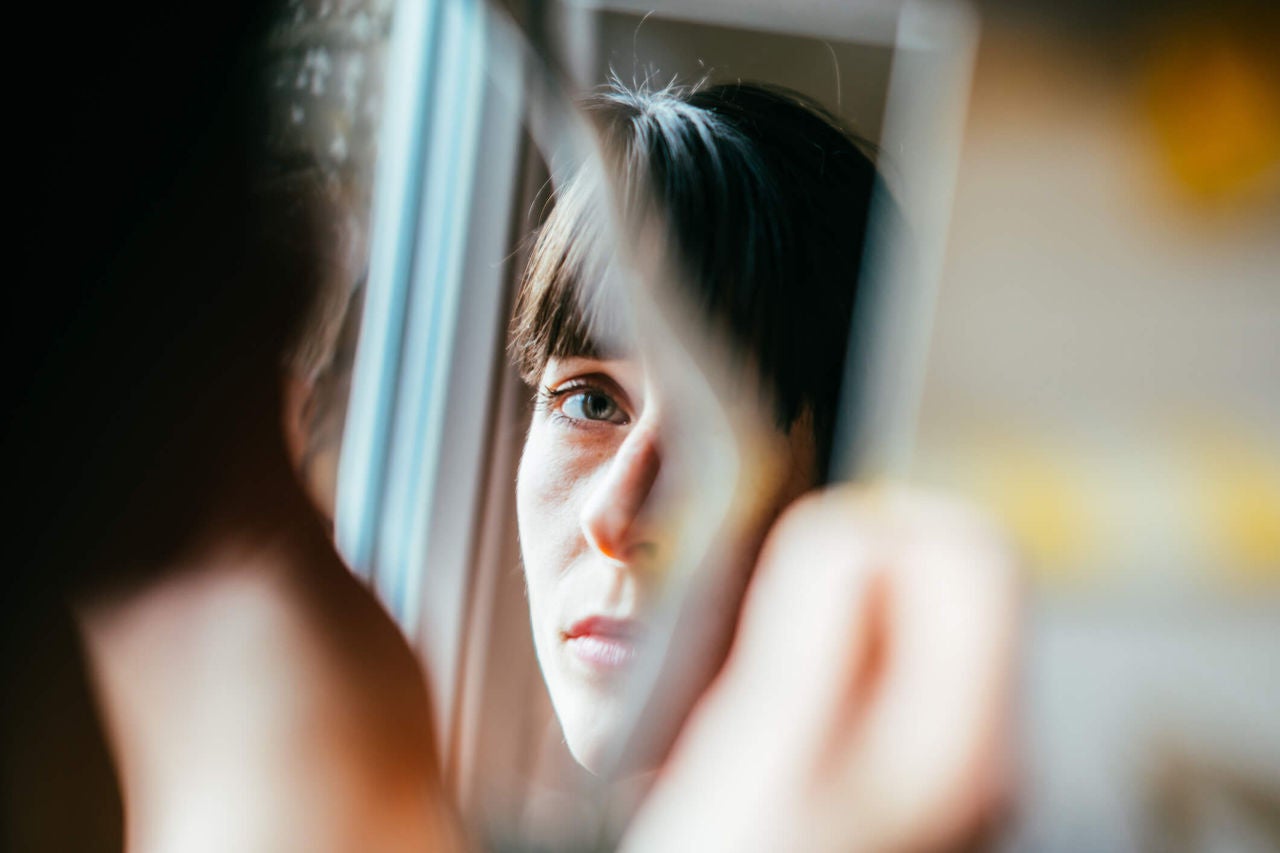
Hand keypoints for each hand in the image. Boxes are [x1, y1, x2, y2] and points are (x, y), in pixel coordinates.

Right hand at [623, 485, 1018, 852]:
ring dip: (834, 626)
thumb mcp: (767, 744)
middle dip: (862, 576)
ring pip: (912, 636)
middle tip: (779, 622)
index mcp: (963, 738)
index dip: (890, 528)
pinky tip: (772, 724)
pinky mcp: (914, 793)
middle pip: (953, 593)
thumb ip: (820, 622)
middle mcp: (979, 755)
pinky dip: (828, 673)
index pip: (976, 558)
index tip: (808, 561)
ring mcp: (952, 778)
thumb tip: (854, 530)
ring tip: (765, 687)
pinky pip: (884, 686)